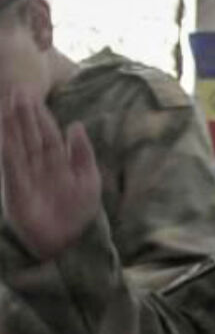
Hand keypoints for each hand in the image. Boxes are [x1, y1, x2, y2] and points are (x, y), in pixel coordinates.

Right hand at [0, 89, 101, 258]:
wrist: (67, 243)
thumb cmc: (79, 214)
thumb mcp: (88, 180)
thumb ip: (82, 153)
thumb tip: (76, 124)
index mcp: (60, 165)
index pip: (50, 136)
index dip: (43, 117)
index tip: (36, 96)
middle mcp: (41, 168)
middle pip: (32, 136)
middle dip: (25, 115)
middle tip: (18, 90)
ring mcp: (27, 177)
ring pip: (20, 146)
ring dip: (13, 126)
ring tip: (7, 104)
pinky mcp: (17, 190)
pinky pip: (11, 166)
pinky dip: (8, 150)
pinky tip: (4, 134)